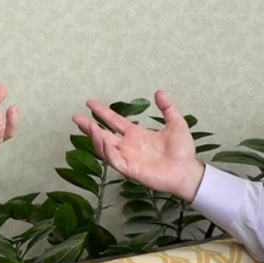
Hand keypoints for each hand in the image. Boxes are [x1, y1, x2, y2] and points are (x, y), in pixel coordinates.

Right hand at [72, 90, 203, 202]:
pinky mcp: (130, 169)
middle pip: (103, 135)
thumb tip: (159, 92)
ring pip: (105, 148)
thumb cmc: (182, 150)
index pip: (114, 121)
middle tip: (75, 117)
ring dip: (96, 138)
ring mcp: (128, 158)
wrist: (187, 170)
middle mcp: (128, 146)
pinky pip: (114, 161)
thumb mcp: (176, 123)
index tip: (90, 103)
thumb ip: (167, 108)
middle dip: (88, 127)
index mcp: (136, 135)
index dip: (103, 112)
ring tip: (89, 126)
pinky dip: (107, 151)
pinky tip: (104, 141)